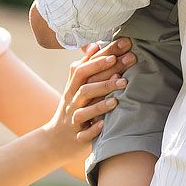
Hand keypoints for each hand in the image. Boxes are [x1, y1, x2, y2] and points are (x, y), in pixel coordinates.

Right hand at [42, 38, 136, 163]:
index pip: (85, 67)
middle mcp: (72, 101)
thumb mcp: (74, 86)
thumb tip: (94, 45)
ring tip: (121, 87)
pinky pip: (84, 133)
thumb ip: (84, 65)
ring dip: (102, 99)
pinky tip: (104, 123)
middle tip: (129, 59)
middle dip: (107, 72)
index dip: (102, 56)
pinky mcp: (78, 137)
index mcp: (73, 87)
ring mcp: (74, 119)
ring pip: (84, 109)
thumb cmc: (72, 107)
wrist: (56, 140)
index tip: (122, 45)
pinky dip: (94, 128)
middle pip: (86, 85)